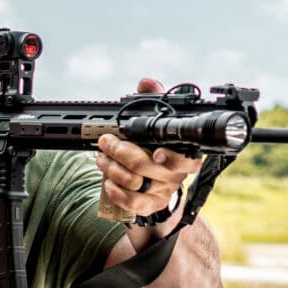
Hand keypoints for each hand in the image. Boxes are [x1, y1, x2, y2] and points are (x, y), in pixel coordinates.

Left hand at [95, 78, 202, 217]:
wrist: (156, 177)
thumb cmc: (156, 144)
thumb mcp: (156, 120)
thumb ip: (153, 99)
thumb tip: (147, 82)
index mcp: (185, 154)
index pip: (186, 159)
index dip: (170, 158)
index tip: (155, 153)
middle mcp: (176, 175)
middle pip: (147, 167)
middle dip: (121, 152)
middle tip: (106, 143)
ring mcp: (162, 191)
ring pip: (135, 183)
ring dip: (112, 168)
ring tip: (101, 158)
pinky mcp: (150, 205)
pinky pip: (132, 203)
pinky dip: (116, 193)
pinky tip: (107, 182)